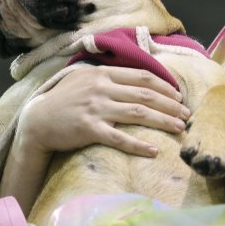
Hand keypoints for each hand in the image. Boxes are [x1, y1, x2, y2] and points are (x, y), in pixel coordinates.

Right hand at [19, 66, 190, 157]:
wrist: (37, 120)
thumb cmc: (62, 101)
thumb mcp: (83, 79)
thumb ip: (106, 77)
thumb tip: (133, 80)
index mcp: (103, 73)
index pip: (142, 77)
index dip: (165, 87)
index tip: (179, 97)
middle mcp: (101, 87)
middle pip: (145, 94)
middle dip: (171, 105)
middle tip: (187, 114)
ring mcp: (95, 108)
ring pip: (138, 113)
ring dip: (163, 121)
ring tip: (180, 129)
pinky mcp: (89, 128)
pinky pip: (119, 138)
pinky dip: (138, 145)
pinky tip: (154, 151)